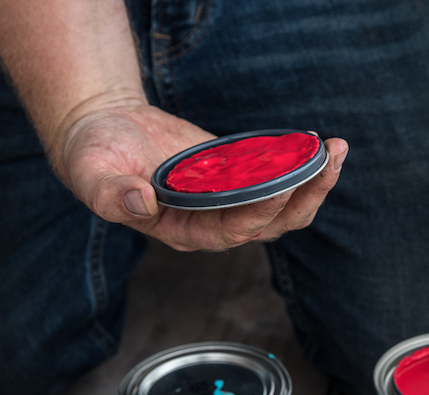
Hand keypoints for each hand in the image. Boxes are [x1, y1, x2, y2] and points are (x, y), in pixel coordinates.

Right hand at [58, 101, 346, 250]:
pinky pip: (275, 176)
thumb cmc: (95, 157)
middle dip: (305, 195)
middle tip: (330, 161)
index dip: (259, 212)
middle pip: (272, 223)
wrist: (106, 130)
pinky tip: (315, 142)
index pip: (232, 231)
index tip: (283, 184)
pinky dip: (297, 163)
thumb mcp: (93, 175)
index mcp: (184, 231)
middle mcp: (213, 221)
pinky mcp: (237, 172)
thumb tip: (142, 201)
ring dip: (312, 181)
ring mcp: (229, 197)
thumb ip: (112, 195)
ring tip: (335, 150)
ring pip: (283, 204)